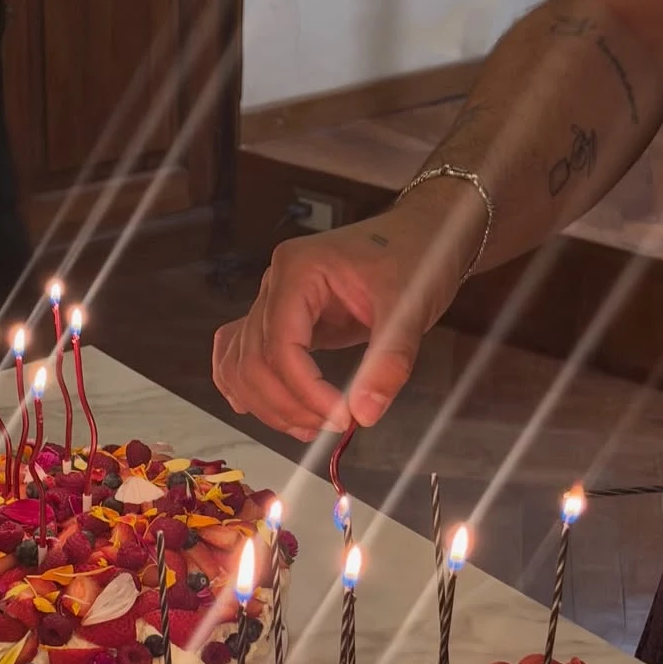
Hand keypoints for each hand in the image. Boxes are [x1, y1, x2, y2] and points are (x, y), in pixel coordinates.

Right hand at [213, 186, 481, 439]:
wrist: (421, 235)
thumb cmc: (416, 258)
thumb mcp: (411, 307)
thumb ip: (389, 360)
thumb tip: (365, 413)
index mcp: (299, 270)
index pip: (281, 345)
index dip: (305, 391)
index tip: (342, 417)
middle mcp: (274, 284)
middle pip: (253, 361)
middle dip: (288, 405)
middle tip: (333, 426)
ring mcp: (271, 302)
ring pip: (242, 366)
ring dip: (269, 405)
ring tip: (312, 428)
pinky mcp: (280, 321)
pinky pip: (241, 356)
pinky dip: (249, 388)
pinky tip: (272, 410)